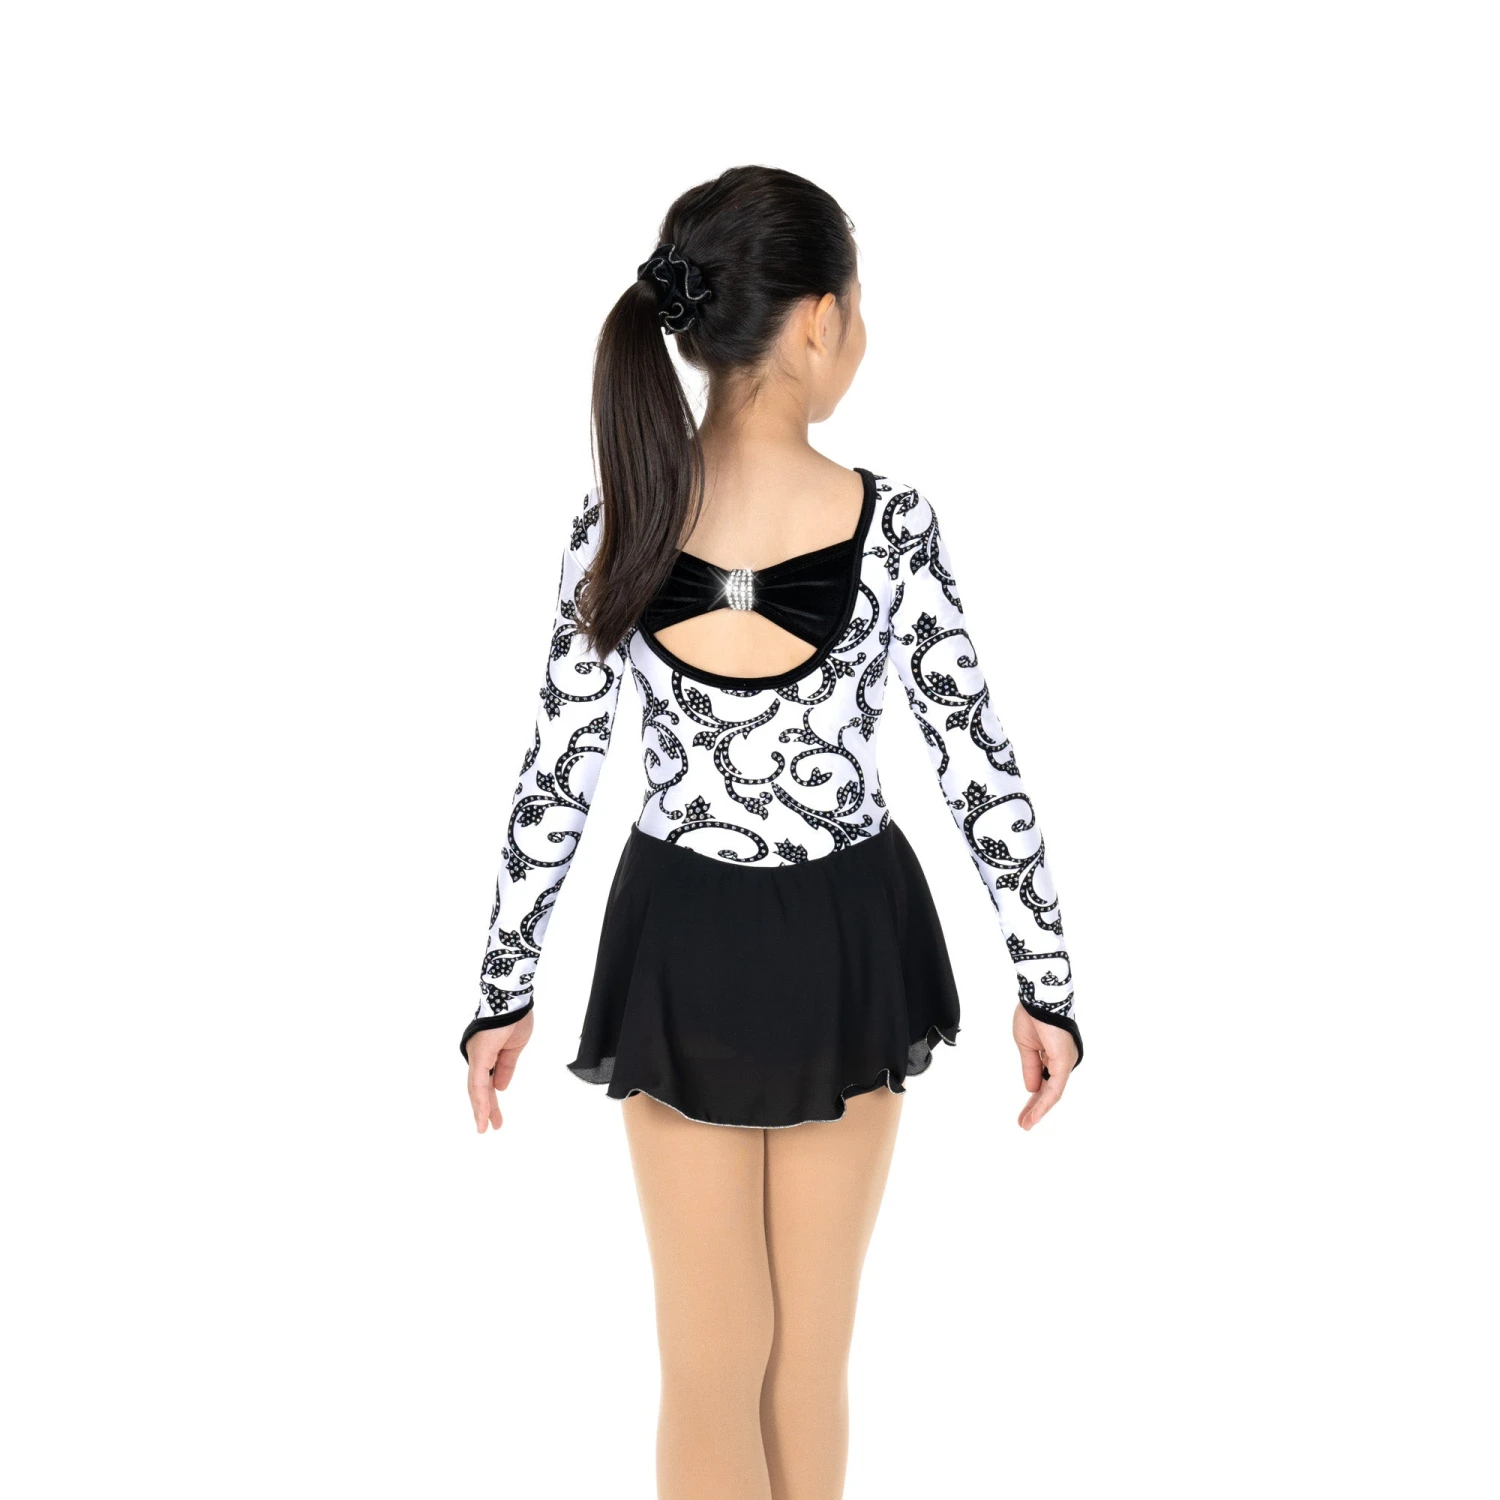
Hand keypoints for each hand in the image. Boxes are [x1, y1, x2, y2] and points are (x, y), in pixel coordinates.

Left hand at [466, 1009, 535, 1132]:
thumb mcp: (515, 1048)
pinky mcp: (479, 1054)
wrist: (513, 998)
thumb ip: (506, 1067)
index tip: (495, 1117)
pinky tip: (483, 1113)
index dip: (490, 1099)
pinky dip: (480, 1099)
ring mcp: (476, 1054)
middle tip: (491, 1127)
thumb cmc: (515, 1016)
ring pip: (476, 1087)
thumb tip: (500, 1088)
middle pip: (480, 1087)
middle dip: (486, 1108)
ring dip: (482, 1108)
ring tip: (484, 1127)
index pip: (486, 1082)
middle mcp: (477, 1055)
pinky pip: (478, 1081)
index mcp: (486, 1053)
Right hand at [1012, 1005, 1077, 1130]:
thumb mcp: (1026, 1046)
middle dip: (1036, 1107)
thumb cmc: (1032, 1014)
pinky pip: (1055, 1088)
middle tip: (1024, 1123)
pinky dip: (1044, 1103)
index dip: (1034, 1096)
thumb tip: (1031, 1089)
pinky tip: (1035, 1115)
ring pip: (1052, 1092)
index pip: (1044, 1081)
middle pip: (1049, 1090)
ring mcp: (1065, 1061)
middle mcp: (1063, 1059)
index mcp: (1054, 1054)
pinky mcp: (1064, 1062)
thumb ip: (1031, 1068)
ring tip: (1025, 1124)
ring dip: (1038, 1109)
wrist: (1037, 996)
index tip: (1024, 1111)